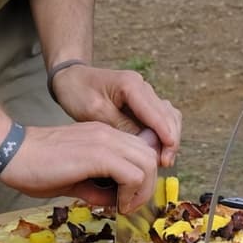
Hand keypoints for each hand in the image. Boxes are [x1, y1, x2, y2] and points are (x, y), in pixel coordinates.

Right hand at [0, 120, 160, 212]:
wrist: (12, 154)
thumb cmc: (36, 167)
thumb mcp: (73, 179)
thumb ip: (96, 187)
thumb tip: (113, 201)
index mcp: (104, 136)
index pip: (140, 151)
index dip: (142, 177)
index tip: (128, 198)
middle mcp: (108, 134)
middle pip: (150, 156)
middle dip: (148, 186)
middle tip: (130, 206)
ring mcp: (105, 141)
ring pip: (147, 163)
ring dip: (142, 190)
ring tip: (125, 206)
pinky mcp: (98, 154)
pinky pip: (133, 174)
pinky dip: (131, 192)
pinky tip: (116, 204)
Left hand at [49, 64, 181, 167]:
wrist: (71, 79)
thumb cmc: (78, 93)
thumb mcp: (95, 112)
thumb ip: (121, 126)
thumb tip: (144, 146)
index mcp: (131, 85)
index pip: (155, 113)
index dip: (165, 135)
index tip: (167, 155)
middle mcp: (143, 87)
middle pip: (168, 115)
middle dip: (170, 139)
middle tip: (166, 163)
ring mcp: (145, 94)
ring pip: (168, 117)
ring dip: (169, 138)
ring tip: (164, 160)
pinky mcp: (142, 103)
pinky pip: (160, 118)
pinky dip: (162, 134)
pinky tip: (157, 150)